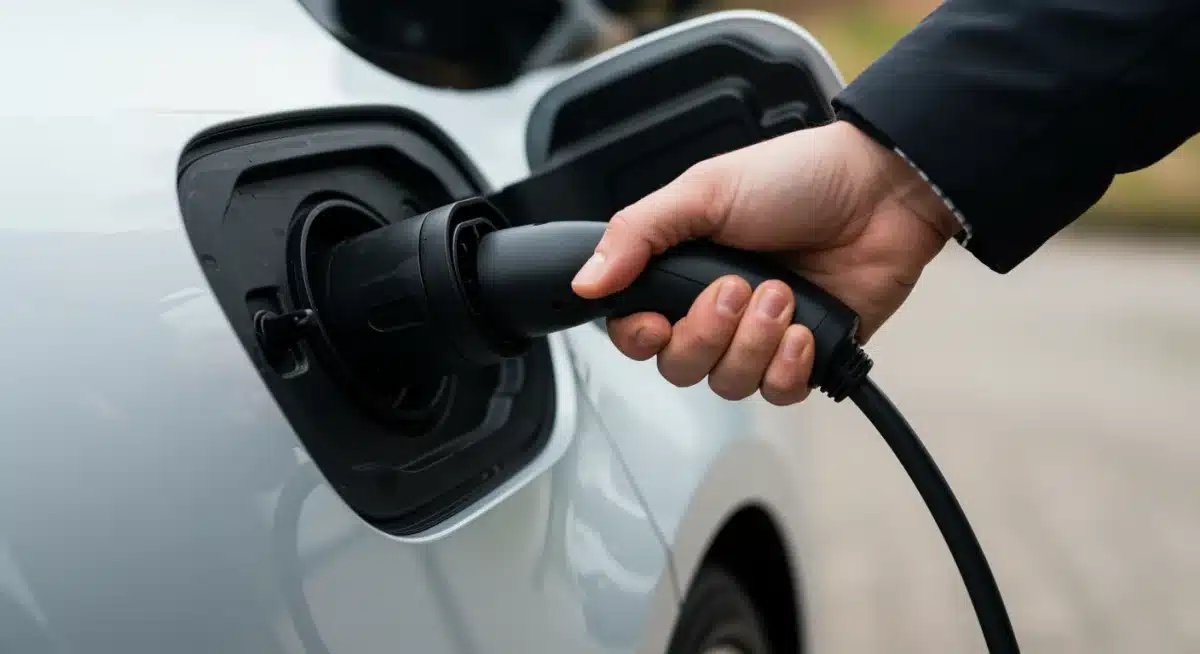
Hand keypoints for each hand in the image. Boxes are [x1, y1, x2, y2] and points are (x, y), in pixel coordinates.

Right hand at [570, 120, 959, 404]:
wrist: (882, 190)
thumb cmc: (797, 178)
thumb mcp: (704, 190)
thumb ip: (638, 234)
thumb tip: (586, 281)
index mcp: (682, 270)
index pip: (635, 330)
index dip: (639, 337)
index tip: (657, 321)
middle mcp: (716, 310)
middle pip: (678, 366)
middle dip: (706, 334)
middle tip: (738, 288)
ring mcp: (760, 336)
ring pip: (728, 383)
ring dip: (753, 342)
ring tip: (782, 295)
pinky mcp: (805, 356)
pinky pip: (778, 393)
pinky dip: (788, 366)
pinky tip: (803, 328)